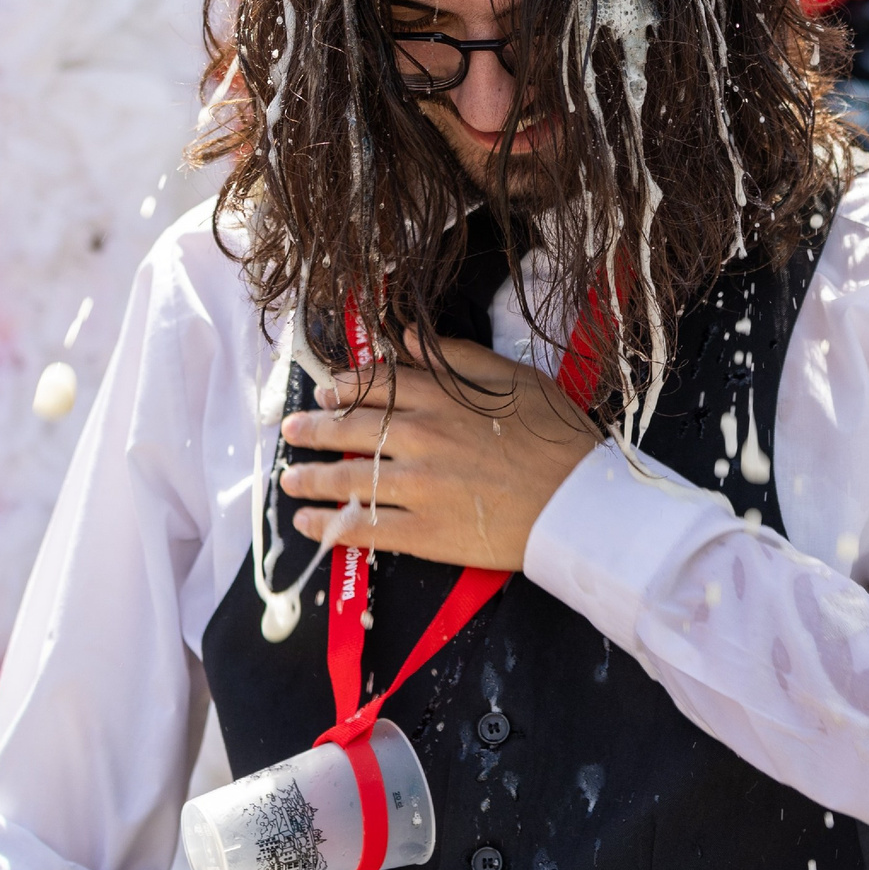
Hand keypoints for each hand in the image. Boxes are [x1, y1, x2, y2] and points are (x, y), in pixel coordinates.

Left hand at [278, 331, 600, 571]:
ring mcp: (418, 488)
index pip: (378, 386)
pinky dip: (329, 526)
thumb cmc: (557, 437)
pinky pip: (362, 528)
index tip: (325, 389)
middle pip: (351, 429)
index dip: (345, 386)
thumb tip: (407, 336)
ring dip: (310, 477)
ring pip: (347, 479)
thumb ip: (457, 357)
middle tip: (292, 429)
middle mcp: (421, 439)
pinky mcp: (423, 532)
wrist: (579, 503)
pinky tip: (307, 523)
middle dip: (314, 428)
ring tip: (289, 479)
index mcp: (443, 399)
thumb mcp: (516, 379)